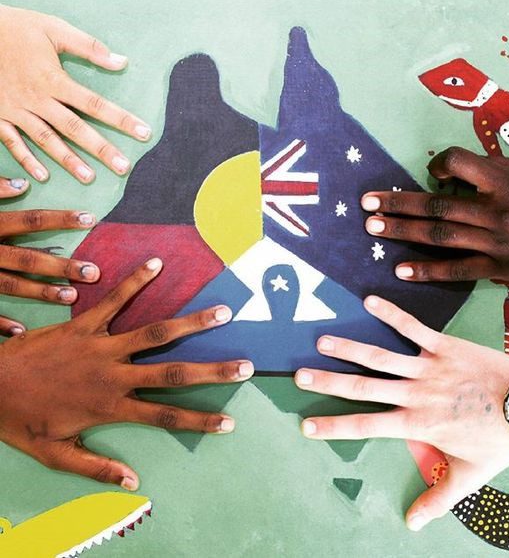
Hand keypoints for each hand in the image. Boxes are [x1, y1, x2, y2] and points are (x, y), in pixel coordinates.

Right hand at [0, 4, 151, 182]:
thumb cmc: (14, 28)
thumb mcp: (52, 28)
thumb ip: (88, 47)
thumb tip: (122, 62)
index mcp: (52, 79)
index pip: (94, 104)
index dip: (121, 119)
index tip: (144, 133)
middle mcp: (37, 99)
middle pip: (75, 128)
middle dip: (101, 149)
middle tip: (124, 167)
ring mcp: (16, 110)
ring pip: (46, 140)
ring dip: (68, 160)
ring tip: (90, 178)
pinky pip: (12, 141)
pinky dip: (26, 159)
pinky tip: (42, 176)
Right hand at [0, 177, 99, 334]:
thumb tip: (22, 183)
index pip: (27, 220)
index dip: (60, 219)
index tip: (90, 218)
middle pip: (25, 258)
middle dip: (61, 266)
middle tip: (94, 272)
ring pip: (8, 286)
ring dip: (40, 293)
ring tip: (72, 297)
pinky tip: (23, 332)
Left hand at [0, 258, 253, 488]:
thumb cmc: (20, 419)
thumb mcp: (54, 454)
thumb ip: (95, 468)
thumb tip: (135, 483)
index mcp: (110, 407)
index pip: (165, 417)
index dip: (199, 420)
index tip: (230, 421)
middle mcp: (115, 375)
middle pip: (172, 373)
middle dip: (212, 370)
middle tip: (246, 365)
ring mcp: (102, 346)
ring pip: (155, 333)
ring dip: (191, 323)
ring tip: (222, 311)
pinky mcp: (84, 323)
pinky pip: (114, 300)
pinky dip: (136, 281)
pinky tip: (156, 263)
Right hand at [294, 295, 508, 530]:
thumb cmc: (500, 439)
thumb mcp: (471, 474)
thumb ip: (439, 498)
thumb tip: (413, 524)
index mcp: (417, 423)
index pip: (366, 426)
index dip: (333, 427)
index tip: (306, 426)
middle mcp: (416, 394)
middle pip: (363, 387)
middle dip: (329, 383)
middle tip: (300, 376)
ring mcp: (428, 368)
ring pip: (381, 357)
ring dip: (350, 349)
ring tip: (323, 342)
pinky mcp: (443, 346)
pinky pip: (413, 328)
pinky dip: (392, 314)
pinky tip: (370, 301)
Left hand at [362, 146, 508, 285]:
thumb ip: (500, 168)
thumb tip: (462, 169)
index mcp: (507, 182)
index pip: (461, 163)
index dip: (441, 162)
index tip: (433, 169)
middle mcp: (496, 212)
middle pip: (437, 205)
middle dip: (398, 203)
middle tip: (366, 204)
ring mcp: (494, 243)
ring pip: (440, 236)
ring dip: (403, 231)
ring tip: (373, 228)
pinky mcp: (497, 269)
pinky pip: (457, 271)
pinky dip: (427, 271)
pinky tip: (400, 271)